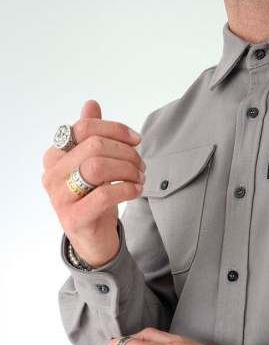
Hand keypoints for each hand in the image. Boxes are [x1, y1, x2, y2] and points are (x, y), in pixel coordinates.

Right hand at [41, 99, 146, 266]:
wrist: (92, 240)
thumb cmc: (93, 199)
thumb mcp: (92, 165)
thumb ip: (89, 135)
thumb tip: (91, 104)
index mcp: (54, 156)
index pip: (84, 128)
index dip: (115, 130)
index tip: (136, 140)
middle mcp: (52, 174)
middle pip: (94, 146)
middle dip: (125, 153)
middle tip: (141, 165)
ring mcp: (60, 197)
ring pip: (98, 167)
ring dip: (127, 169)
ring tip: (139, 178)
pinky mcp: (75, 217)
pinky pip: (104, 194)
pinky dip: (127, 189)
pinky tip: (136, 191)